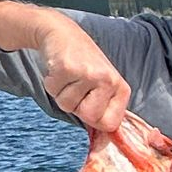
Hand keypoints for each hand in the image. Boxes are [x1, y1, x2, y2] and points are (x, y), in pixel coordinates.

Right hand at [34, 13, 131, 131]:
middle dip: (76, 106)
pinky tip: (58, 68)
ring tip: (68, 75)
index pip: (110, 124)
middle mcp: (108, 80)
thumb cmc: (83, 63)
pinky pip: (53, 90)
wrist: (61, 32)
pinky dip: (51, 82)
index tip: (88, 103)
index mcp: (121, 89)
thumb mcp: (102, 85)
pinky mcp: (67, 67)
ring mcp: (89, 73)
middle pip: (88, 116)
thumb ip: (104, 109)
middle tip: (76, 86)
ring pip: (67, 105)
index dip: (94, 119)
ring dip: (61, 92)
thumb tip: (103, 139)